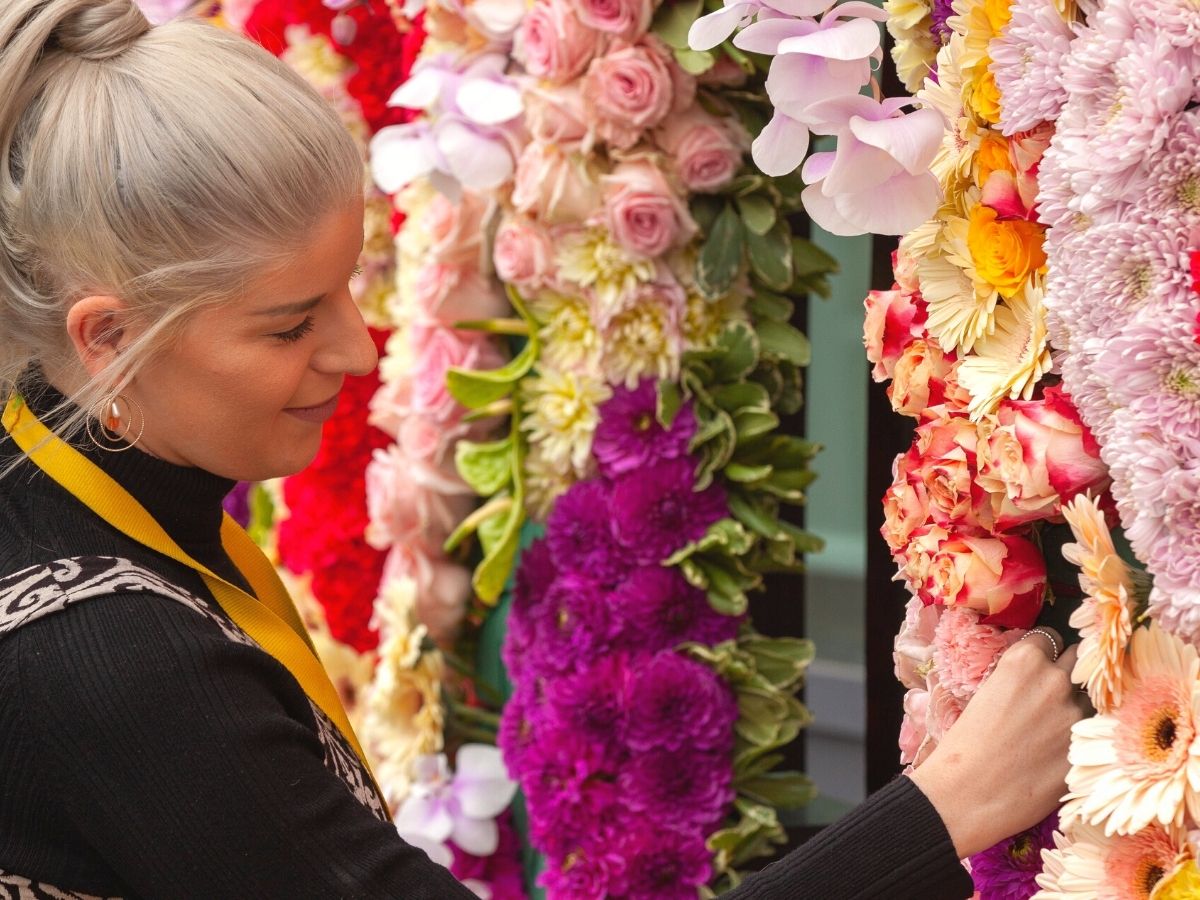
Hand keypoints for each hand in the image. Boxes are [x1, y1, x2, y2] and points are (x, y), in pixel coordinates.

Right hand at [908, 627, 1085, 857]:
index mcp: (1024, 661)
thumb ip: (1016, 678)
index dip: (1043, 652)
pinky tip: (1056, 751)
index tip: (1039, 665)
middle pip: (1075, 662)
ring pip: (1087, 698)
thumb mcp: (984, 694)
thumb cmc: (963, 745)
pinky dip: (1079, 737)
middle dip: (1064, 673)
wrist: (967, 793)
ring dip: (1074, 707)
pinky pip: (1091, 732)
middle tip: (1047, 695)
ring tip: (1051, 728)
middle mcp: (1055, 680)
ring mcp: (1076, 714)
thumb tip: (1033, 677)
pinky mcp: (1087, 747)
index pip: (1048, 638)